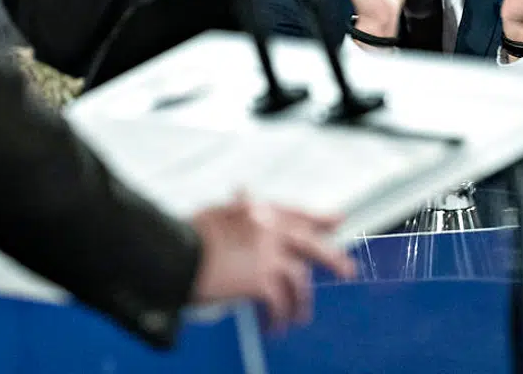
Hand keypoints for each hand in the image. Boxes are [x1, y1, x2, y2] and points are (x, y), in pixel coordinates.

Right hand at [191, 193, 355, 329]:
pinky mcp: (261, 282)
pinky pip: (280, 303)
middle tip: (347, 270)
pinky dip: (279, 318)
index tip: (336, 220)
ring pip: (299, 281)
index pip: (296, 213)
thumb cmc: (188, 235)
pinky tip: (275, 326)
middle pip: (311, 245)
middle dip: (332, 258)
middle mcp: (269, 231)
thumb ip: (238, 208)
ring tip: (298, 317)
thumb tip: (245, 196)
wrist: (175, 255)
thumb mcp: (216, 212)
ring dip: (301, 302)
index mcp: (258, 211)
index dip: (317, 218)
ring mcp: (267, 256)